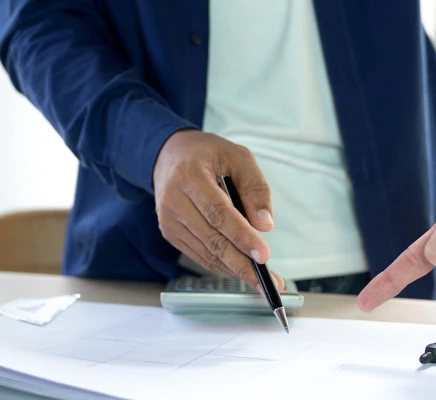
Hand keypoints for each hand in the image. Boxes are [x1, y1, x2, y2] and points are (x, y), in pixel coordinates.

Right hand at [153, 129, 283, 290]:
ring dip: (234, 269)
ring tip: (261, 280)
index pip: (218, 213)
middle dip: (242, 263)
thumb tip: (265, 226)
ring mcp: (168, 219)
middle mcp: (174, 200)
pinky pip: (199, 255)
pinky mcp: (169, 232)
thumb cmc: (208, 154)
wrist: (170, 154)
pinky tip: (240, 269)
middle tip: (267, 281)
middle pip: (212, 239)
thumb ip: (255, 188)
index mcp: (190, 176)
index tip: (263, 256)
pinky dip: (221, 265)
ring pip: (205, 252)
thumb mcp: (238, 157)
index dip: (242, 237)